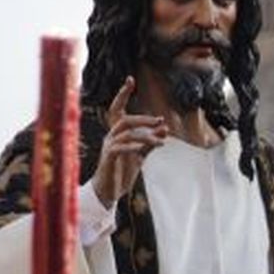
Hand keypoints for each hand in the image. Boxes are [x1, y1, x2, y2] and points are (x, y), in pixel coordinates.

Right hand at [93, 76, 167, 206]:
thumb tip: (165, 128)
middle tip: (160, 120)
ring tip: (161, 142)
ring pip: (126, 133)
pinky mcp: (108, 158)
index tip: (130, 80)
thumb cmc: (122, 173)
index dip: (123, 94)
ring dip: (146, 136)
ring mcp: (108, 146)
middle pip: (125, 119)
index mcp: (118, 133)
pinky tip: (143, 150)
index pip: (118, 109)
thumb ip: (151, 142)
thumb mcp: (140, 156)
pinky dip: (133, 147)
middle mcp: (111, 136)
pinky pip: (120, 147)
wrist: (109, 193)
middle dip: (143, 119)